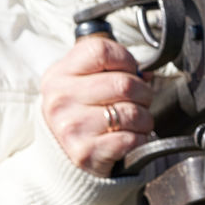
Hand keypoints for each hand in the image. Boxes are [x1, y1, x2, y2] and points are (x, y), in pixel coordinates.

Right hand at [40, 36, 153, 176]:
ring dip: (145, 117)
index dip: (126, 58)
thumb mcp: (82, 78)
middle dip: (143, 92)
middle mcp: (61, 99)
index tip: (131, 69)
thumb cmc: (80, 107)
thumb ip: (111, 67)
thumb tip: (145, 74)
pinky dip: (139, 138)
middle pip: (123, 84)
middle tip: (141, 98)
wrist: (59, 149)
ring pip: (132, 113)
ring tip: (137, 119)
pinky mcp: (85, 153)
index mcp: (60, 74)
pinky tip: (130, 137)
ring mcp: (72, 127)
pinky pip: (131, 139)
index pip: (102, 52)